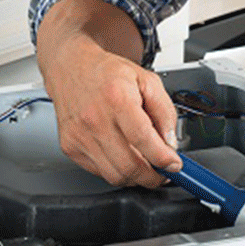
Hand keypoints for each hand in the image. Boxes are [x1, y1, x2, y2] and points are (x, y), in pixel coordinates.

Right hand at [36, 0, 180, 187]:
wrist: (70, 68)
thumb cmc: (107, 73)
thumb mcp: (147, 80)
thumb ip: (164, 111)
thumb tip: (170, 143)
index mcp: (117, 98)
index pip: (142, 139)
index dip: (163, 158)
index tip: (174, 164)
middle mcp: (95, 119)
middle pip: (129, 165)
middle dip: (153, 177)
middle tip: (164, 172)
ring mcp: (80, 136)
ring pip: (114, 175)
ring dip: (136, 177)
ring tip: (146, 166)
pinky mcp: (70, 147)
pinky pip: (99, 172)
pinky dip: (117, 171)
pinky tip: (124, 157)